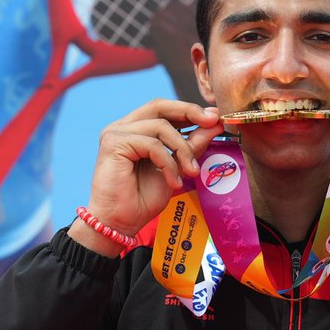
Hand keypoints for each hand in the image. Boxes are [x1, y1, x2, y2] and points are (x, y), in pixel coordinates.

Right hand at [81, 100, 222, 247]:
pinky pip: (152, 145)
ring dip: (183, 149)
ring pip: (161, 127)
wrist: (121, 223)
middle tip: (213, 123)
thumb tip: (214, 124)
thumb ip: (191, 145)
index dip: (190, 110)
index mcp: (136, 129)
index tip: (215, 119)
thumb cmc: (143, 200)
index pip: (164, 110)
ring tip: (192, 172)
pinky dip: (168, 163)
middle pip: (159, 106)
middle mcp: (124, 127)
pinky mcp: (114, 143)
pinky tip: (174, 182)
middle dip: (190, 112)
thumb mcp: (176, 168)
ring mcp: (116, 133)